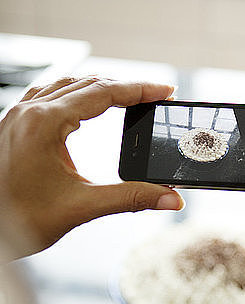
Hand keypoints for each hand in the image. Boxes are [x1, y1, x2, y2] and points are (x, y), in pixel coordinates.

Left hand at [0, 77, 183, 258]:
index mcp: (44, 123)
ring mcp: (18, 117)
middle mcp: (29, 112)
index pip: (104, 92)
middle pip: (88, 83)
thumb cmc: (15, 220)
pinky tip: (82, 104)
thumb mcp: (79, 207)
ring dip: (100, 88)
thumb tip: (169, 197)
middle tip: (154, 96)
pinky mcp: (13, 126)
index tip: (165, 90)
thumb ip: (129, 198)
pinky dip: (75, 94)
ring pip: (67, 85)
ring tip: (127, 97)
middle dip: (126, 88)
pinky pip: (48, 95)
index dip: (140, 89)